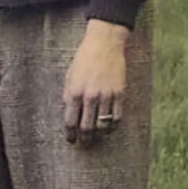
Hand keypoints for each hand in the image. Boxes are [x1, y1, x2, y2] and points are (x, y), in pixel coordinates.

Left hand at [63, 19, 128, 147]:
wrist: (104, 43)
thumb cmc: (84, 59)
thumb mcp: (69, 76)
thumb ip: (68, 95)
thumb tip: (68, 114)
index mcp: (74, 92)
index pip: (70, 122)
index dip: (70, 134)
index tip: (71, 140)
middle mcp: (90, 96)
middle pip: (86, 128)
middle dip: (84, 140)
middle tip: (84, 144)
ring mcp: (106, 96)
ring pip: (102, 125)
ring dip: (98, 134)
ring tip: (96, 136)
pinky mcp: (120, 93)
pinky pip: (117, 117)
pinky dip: (112, 126)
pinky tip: (109, 127)